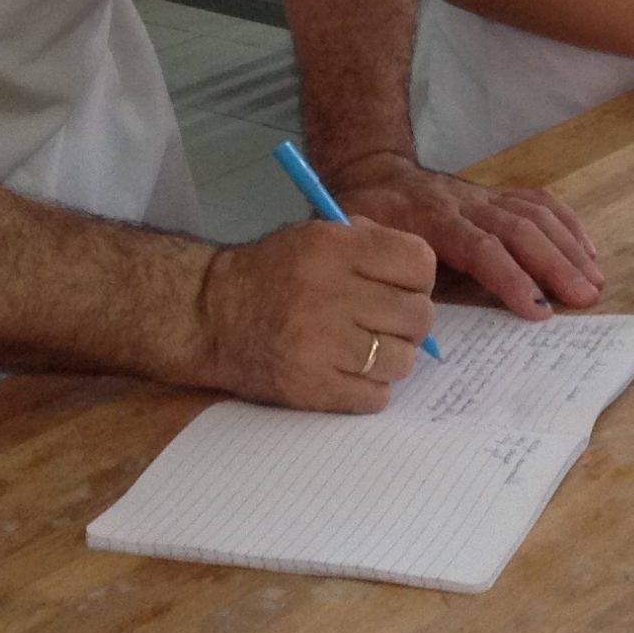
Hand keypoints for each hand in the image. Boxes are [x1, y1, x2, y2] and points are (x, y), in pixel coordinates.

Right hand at [198, 217, 436, 412]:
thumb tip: (424, 277)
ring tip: (367, 349)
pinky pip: (376, 396)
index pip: (418, 262)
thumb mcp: (318, 235)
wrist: (210, 314)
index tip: (404, 286)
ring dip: (392, 358)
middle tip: (388, 322)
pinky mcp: (311, 389)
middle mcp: (330, 295)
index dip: (419, 277)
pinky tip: (350, 373)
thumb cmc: (272, 272)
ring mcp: (321, 346)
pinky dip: (371, 389)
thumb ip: (370, 244)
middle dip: (410, 321)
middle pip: (418, 316)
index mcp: (335, 249)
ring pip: (402, 360)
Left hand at [330, 148, 603, 317]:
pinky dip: (567, 224)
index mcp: (432, 220)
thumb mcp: (363, 244)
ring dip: (569, 248)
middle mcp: (467, 204)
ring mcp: (485, 197)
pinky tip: (587, 250)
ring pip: (536, 215)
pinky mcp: (497, 195)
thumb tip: (413, 317)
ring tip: (594, 282)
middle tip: (584, 299)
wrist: (374, 170)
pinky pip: (539, 203)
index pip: (481, 248)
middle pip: (520, 230)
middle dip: (556, 265)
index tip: (537, 309)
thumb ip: (388, 274)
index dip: (511, 277)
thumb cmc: (367, 216)